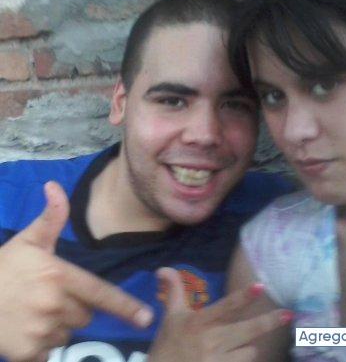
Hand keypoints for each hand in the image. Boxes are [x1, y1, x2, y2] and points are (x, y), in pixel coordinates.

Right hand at [0, 181, 152, 361]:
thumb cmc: (4, 266)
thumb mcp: (30, 239)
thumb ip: (51, 216)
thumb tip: (54, 185)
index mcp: (60, 276)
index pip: (100, 292)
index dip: (125, 306)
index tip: (146, 318)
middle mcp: (54, 304)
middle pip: (85, 314)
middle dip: (75, 308)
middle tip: (50, 298)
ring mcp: (40, 330)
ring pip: (68, 333)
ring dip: (58, 326)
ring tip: (35, 312)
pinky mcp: (26, 352)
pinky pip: (49, 352)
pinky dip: (42, 345)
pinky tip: (26, 330)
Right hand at [148, 267, 291, 361]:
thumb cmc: (168, 344)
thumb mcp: (171, 315)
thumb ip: (174, 290)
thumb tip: (163, 268)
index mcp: (201, 323)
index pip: (226, 307)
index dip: (244, 296)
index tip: (260, 286)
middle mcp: (213, 341)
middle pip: (247, 330)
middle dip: (268, 322)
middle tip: (287, 314)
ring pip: (249, 350)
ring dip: (249, 345)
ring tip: (235, 344)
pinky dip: (244, 358)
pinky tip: (236, 356)